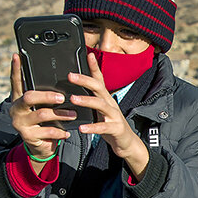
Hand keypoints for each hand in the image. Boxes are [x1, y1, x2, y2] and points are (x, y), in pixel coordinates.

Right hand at [8, 54, 73, 168]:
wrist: (40, 146)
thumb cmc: (44, 122)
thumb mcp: (43, 107)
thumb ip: (45, 94)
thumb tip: (61, 77)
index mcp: (19, 98)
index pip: (16, 81)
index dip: (16, 69)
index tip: (17, 55)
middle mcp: (16, 109)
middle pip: (29, 97)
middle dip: (47, 95)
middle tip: (62, 97)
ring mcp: (20, 123)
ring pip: (42, 114)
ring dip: (60, 114)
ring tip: (73, 114)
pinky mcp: (27, 136)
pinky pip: (47, 131)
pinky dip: (59, 131)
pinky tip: (67, 131)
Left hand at [68, 57, 150, 178]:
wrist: (127, 143)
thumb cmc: (111, 126)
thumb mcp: (101, 111)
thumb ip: (91, 100)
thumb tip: (74, 92)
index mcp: (106, 99)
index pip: (100, 80)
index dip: (94, 67)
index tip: (88, 55)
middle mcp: (111, 104)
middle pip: (99, 88)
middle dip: (85, 80)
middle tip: (70, 76)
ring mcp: (115, 116)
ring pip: (101, 105)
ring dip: (87, 100)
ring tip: (73, 99)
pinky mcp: (116, 129)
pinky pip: (104, 127)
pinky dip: (93, 127)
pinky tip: (82, 128)